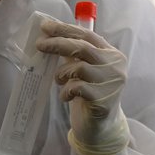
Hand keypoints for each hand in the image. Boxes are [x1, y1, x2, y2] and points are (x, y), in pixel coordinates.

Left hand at [35, 19, 129, 154]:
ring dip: (62, 73)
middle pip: (82, 48)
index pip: (87, 35)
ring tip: (59, 80)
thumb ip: (74, 54)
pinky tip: (66, 96)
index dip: (64, 29)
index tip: (45, 26)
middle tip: (39, 45)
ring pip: (79, 68)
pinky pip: (77, 88)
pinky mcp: (103, 100)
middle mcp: (115, 66)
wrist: (101, 127)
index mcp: (112, 54)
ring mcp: (112, 83)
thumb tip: (48, 36)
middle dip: (57, 43)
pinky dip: (66, 91)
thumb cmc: (89, 93)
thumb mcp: (84, 70)